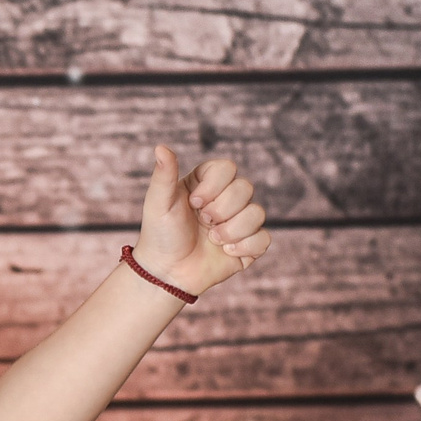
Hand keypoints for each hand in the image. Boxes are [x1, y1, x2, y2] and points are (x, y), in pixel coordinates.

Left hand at [132, 146, 269, 296]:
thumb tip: (160, 146)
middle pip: (246, 188)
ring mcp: (239, 222)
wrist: (166, 273)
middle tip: (203, 223)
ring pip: (257, 213)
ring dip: (231, 230)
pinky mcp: (248, 245)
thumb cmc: (159, 235)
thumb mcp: (158, 203)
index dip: (214, 186)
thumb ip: (163, 175)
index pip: (228, 168)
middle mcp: (227, 199)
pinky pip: (263, 239)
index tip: (193, 203)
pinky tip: (225, 252)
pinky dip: (243, 247)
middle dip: (222, 209)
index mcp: (208, 183)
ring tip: (212, 240)